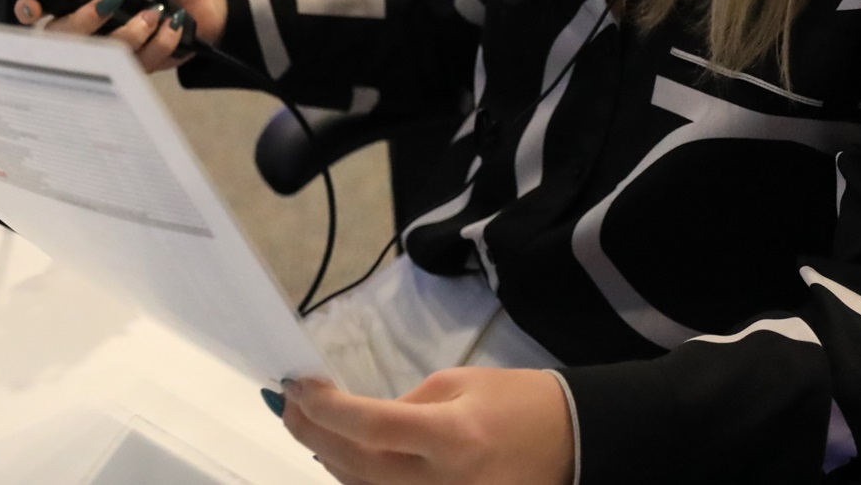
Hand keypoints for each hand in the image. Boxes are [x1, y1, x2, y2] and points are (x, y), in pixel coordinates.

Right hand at [30, 0, 193, 73]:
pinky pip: (137, 65)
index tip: (36, 5)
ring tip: (154, 12)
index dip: (27, 8)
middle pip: (59, 38)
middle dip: (83, 22)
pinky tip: (172, 25)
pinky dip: (159, 42)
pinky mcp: (137, 64)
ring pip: (100, 56)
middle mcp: (88, 23)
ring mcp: (111, 47)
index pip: (36, 6)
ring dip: (131, 32)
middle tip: (110, 2)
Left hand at [281, 369, 574, 484]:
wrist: (573, 443)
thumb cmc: (519, 403)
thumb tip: (355, 421)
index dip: (325, 409)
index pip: (371, 428)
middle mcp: (444, 482)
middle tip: (287, 404)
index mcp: (453, 436)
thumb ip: (404, 407)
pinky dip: (357, 480)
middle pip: (357, 466)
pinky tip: (340, 455)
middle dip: (313, 432)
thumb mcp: (460, 385)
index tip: (295, 384)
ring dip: (328, 458)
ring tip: (305, 424)